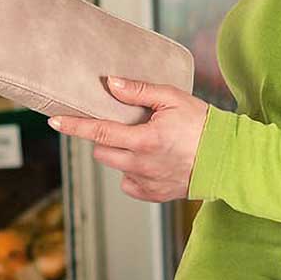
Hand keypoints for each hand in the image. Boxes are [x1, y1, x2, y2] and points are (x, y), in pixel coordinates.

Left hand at [48, 76, 208, 201]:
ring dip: (120, 154)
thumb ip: (138, 91)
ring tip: (143, 143)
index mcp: (144, 140)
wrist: (226, 160)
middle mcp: (141, 165)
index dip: (74, 126)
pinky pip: (129, 183)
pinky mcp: (153, 195)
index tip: (55, 122)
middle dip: (104, 138)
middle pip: (102, 152)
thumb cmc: (202, 125)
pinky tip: (150, 162)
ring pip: (116, 167)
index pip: (99, 132)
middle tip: (122, 126)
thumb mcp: (172, 98)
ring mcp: (146, 183)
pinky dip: (133, 172)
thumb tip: (110, 84)